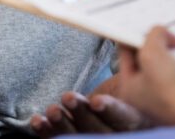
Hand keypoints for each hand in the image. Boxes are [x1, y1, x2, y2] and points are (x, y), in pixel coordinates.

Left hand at [30, 75, 152, 136]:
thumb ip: (133, 65)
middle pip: (100, 131)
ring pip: (80, 137)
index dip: (110, 110)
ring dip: (62, 124)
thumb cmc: (128, 83)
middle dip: (81, 114)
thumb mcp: (136, 74)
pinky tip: (37, 121)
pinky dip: (47, 131)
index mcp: (137, 118)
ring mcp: (96, 138)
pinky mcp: (78, 138)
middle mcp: (118, 133)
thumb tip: (131, 45)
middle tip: (68, 97)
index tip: (96, 101)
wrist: (116, 103)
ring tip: (52, 110)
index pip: (124, 117)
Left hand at [116, 30, 174, 125]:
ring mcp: (169, 101)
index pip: (126, 54)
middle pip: (150, 61)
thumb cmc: (170, 90)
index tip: (147, 26)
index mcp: (130, 89)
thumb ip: (153, 35)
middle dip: (160, 46)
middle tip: (169, 36)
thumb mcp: (152, 53)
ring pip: (172, 68)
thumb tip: (161, 32)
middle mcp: (147, 98)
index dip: (135, 36)